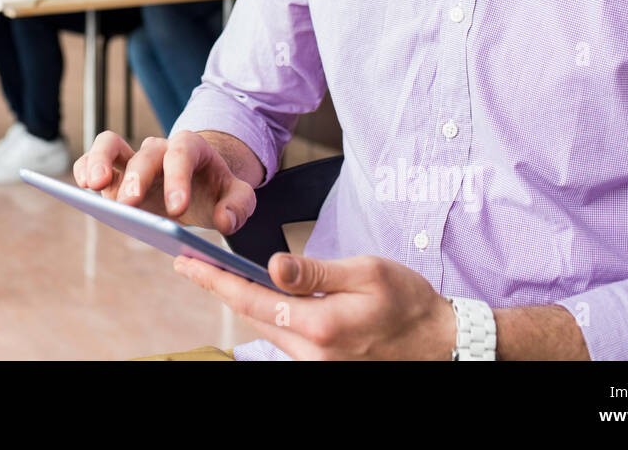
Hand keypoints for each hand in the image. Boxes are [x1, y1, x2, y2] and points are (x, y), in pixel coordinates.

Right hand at [73, 130, 255, 233]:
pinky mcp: (112, 173)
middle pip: (145, 153)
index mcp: (191, 148)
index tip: (177, 208)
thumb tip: (224, 220)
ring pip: (109, 144)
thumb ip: (239, 206)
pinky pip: (91, 160)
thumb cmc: (215, 190)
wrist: (199, 183)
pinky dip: (83, 169)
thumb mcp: (238, 196)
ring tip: (93, 187)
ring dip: (99, 162)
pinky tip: (82, 189)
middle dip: (137, 178)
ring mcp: (132, 159)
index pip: (182, 153)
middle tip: (130, 205)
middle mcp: (158, 149)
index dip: (178, 178)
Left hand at [173, 252, 456, 359]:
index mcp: (320, 325)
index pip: (252, 299)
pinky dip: (266, 314)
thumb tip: (271, 265)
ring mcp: (316, 363)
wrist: (441, 342)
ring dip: (241, 301)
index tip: (186, 262)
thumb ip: (315, 270)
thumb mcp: (366, 272)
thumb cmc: (409, 301)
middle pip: (252, 316)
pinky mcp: (323, 364)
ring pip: (266, 328)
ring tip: (215, 275)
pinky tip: (257, 296)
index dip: (215, 279)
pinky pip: (284, 338)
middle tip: (191, 262)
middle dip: (220, 288)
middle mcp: (312, 352)